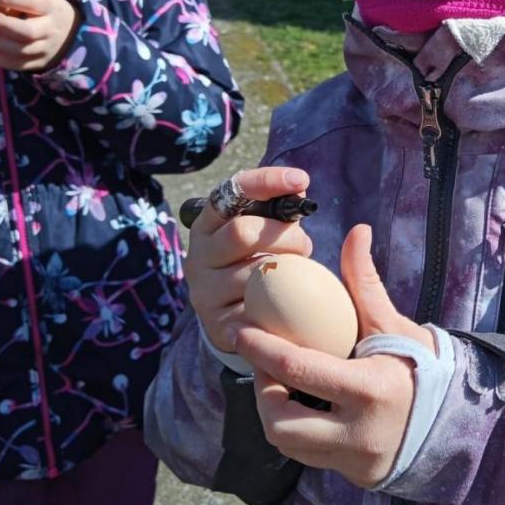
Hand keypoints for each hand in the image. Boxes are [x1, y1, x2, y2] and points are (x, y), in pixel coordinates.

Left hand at [0, 0, 80, 70]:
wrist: (70, 35)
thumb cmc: (45, 10)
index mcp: (53, 8)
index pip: (32, 2)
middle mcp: (51, 30)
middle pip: (26, 31)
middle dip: (2, 23)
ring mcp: (45, 50)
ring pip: (17, 49)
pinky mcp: (37, 64)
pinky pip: (13, 63)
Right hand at [185, 166, 313, 351]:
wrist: (234, 318)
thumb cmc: (255, 261)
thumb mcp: (263, 232)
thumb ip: (279, 210)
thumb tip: (297, 186)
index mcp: (207, 225)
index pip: (231, 192)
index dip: (266, 181)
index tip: (301, 179)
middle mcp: (199, 256)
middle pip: (242, 232)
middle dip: (285, 235)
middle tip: (304, 245)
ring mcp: (204, 292)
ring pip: (255, 273)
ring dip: (288, 271)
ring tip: (297, 274)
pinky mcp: (218, 325)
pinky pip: (259, 310)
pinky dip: (282, 304)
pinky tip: (292, 302)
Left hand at [237, 224, 435, 487]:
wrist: (456, 419)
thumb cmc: (422, 364)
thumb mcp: (394, 324)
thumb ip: (366, 282)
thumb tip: (356, 230)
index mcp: (370, 389)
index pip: (298, 371)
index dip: (261, 351)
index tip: (242, 331)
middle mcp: (358, 432)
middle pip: (280, 421)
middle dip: (261, 391)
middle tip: (262, 365)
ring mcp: (354, 459)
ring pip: (287, 442)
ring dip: (274, 412)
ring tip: (280, 383)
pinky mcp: (352, 473)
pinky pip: (306, 454)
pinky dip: (295, 428)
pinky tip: (300, 403)